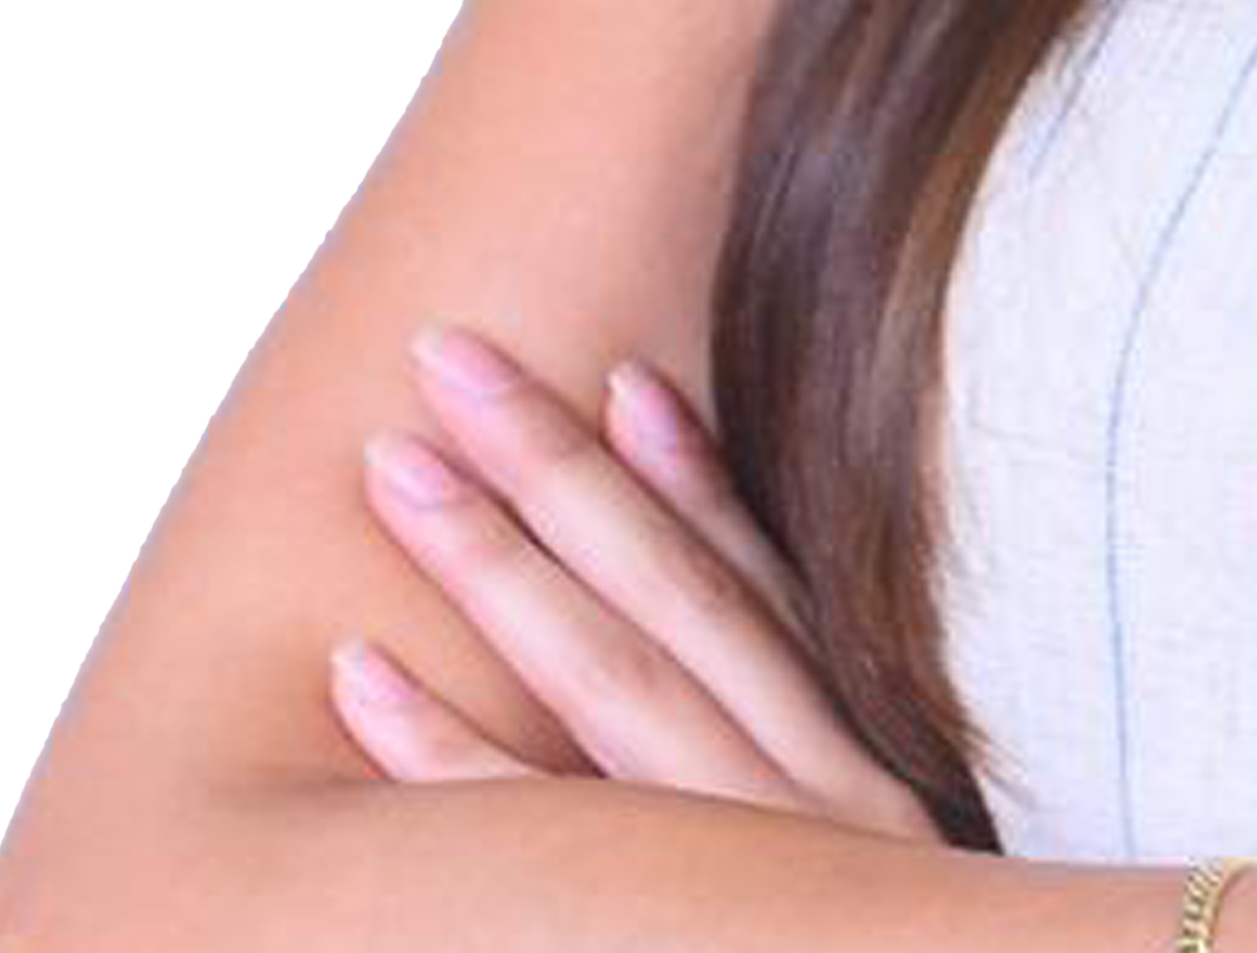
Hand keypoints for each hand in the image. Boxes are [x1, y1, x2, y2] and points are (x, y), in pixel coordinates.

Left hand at [329, 317, 938, 837]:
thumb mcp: (897, 896)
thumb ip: (825, 805)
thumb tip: (742, 714)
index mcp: (870, 788)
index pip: (766, 597)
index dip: (694, 481)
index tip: (621, 371)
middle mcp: (815, 813)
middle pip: (671, 605)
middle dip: (553, 475)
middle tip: (444, 362)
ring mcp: (747, 878)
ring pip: (605, 687)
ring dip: (493, 566)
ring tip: (395, 467)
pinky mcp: (683, 932)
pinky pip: (536, 850)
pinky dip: (444, 760)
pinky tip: (359, 686)